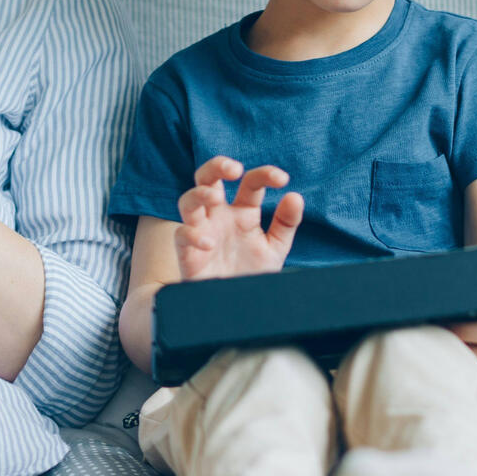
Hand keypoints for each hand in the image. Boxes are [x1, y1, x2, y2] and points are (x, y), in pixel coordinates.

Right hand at [172, 156, 303, 279]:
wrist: (236, 309)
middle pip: (208, 178)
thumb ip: (286, 223)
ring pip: (188, 200)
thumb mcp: (275, 248)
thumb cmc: (252, 274)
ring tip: (214, 197)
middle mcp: (219, 217)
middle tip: (235, 168)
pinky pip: (181, 235)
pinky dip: (193, 235)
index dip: (265, 174)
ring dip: (199, 193)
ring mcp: (202, 232)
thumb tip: (295, 196)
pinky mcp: (188, 254)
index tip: (282, 179)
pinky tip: (210, 243)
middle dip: (217, 166)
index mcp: (242, 212)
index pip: (250, 183)